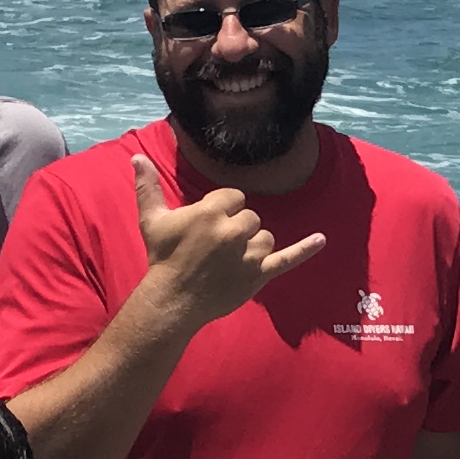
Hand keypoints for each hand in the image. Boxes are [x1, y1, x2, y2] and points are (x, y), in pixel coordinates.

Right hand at [133, 153, 324, 336]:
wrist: (172, 301)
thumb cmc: (162, 258)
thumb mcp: (152, 221)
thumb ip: (147, 187)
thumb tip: (138, 157)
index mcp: (211, 212)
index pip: (234, 198)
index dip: (222, 211)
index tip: (208, 227)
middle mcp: (233, 230)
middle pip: (250, 217)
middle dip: (236, 229)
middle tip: (215, 248)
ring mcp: (249, 254)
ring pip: (265, 237)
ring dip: (252, 244)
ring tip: (229, 260)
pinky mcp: (259, 275)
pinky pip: (287, 258)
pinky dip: (305, 249)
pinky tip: (321, 239)